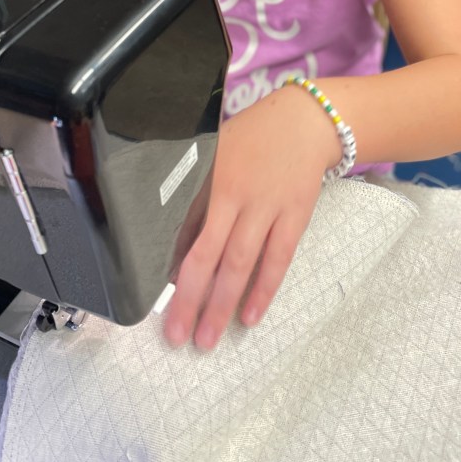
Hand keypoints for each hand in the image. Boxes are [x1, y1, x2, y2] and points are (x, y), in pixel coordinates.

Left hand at [163, 86, 336, 349]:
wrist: (305, 122)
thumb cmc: (252, 138)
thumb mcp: (215, 156)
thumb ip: (196, 198)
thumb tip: (176, 249)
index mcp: (210, 179)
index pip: (183, 230)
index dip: (169, 267)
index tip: (155, 300)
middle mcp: (236, 195)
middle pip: (209, 254)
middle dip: (190, 298)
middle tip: (175, 336)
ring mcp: (268, 207)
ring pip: (241, 263)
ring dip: (223, 303)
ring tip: (207, 339)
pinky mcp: (295, 216)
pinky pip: (278, 260)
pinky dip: (263, 290)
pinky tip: (250, 316)